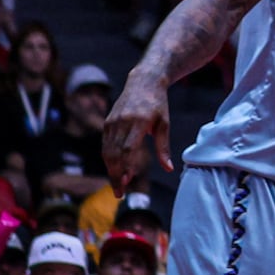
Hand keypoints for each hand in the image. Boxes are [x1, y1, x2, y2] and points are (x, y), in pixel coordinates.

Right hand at [103, 74, 172, 190]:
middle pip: (114, 154)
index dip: (125, 167)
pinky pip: (105, 145)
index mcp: (139, 122)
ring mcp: (112, 122)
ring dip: (111, 170)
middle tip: (119, 193)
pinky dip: (109, 159)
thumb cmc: (158, 104)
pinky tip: (115, 170)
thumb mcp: (164, 123)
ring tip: (118, 185)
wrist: (144, 81)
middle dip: (115, 175)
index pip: (127, 149)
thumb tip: (169, 169)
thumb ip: (164, 147)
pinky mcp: (107, 122)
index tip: (127, 182)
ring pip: (107, 151)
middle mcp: (122, 122)